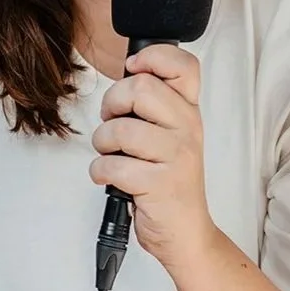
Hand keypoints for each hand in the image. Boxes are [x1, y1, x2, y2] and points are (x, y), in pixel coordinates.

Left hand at [90, 43, 216, 270]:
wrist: (186, 233)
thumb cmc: (169, 181)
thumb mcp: (170, 135)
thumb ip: (154, 105)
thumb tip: (127, 76)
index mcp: (189, 111)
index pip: (184, 65)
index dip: (153, 57)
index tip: (133, 70)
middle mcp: (188, 128)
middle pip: (140, 88)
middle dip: (111, 104)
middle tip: (112, 122)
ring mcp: (177, 156)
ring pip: (120, 129)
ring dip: (102, 143)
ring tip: (111, 155)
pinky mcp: (159, 185)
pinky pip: (112, 165)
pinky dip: (100, 171)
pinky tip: (109, 177)